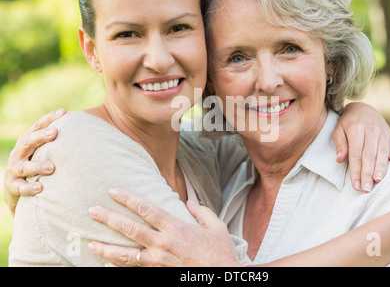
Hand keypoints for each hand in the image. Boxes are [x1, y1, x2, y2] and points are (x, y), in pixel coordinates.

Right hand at [3, 108, 65, 214]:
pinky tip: (40, 188)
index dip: (49, 118)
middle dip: (41, 136)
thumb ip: (62, 141)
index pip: (38, 126)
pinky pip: (20, 187)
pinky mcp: (12, 186)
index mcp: (28, 141)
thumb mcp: (47, 151)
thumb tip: (92, 128)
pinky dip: (29, 188)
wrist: (18, 189)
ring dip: (38, 166)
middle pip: (28, 141)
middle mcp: (19, 153)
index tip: (64, 112)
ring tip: (52, 167)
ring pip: (25, 166)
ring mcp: (14, 169)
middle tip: (55, 133)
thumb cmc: (39, 164)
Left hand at [88, 188, 240, 266]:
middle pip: (130, 228)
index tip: (113, 191)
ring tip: (91, 243)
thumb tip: (189, 203)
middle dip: (109, 218)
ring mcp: (158, 261)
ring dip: (106, 248)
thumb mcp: (217, 228)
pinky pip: (134, 271)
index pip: (146, 208)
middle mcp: (163, 243)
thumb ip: (203, 213)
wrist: (221, 277)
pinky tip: (105, 266)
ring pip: (126, 254)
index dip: (127, 198)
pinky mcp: (157, 274)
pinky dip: (117, 269)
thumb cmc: (220, 254)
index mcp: (175, 227)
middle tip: (92, 211)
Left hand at [334, 102, 389, 192]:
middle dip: (368, 174)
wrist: (363, 108)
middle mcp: (370, 130)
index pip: (356, 154)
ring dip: (381, 167)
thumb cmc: (347, 122)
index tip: (355, 185)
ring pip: (382, 152)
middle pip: (369, 155)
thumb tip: (340, 160)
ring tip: (378, 181)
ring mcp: (382, 131)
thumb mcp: (338, 129)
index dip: (356, 171)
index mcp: (356, 129)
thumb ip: (340, 144)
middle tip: (367, 189)